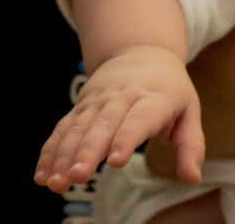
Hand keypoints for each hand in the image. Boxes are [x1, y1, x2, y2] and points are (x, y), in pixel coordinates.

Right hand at [34, 46, 206, 192]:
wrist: (141, 51)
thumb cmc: (170, 90)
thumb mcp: (190, 111)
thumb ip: (190, 146)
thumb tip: (191, 178)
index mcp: (153, 98)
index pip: (138, 119)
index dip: (126, 138)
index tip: (115, 160)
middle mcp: (121, 97)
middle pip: (102, 125)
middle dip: (87, 151)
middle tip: (77, 177)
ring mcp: (97, 100)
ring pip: (78, 128)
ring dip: (64, 155)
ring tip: (55, 182)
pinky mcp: (81, 106)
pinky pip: (63, 128)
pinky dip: (51, 151)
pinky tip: (42, 174)